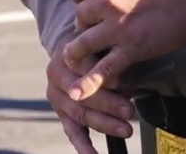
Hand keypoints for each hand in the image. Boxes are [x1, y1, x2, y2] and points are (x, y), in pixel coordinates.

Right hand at [46, 36, 133, 153]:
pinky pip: (72, 132)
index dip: (102, 77)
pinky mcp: (61, 113)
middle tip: (129, 111)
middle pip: (82, 94)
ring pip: (80, 114)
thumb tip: (127, 70)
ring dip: (105, 124)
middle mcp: (56, 76)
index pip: (83, 68)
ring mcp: (57, 97)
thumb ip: (108, 54)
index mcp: (65, 55)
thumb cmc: (94, 44)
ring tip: (126, 129)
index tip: (121, 83)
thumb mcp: (100, 41)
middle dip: (108, 104)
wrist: (73, 48)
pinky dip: (84, 146)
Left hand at [63, 0, 185, 101]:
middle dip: (84, 23)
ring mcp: (117, 25)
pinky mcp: (131, 47)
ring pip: (83, 42)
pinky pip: (104, 68)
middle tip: (95, 28)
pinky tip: (77, 91)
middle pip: (79, 15)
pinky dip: (89, 82)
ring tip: (75, 57)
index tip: (86, 1)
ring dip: (78, 51)